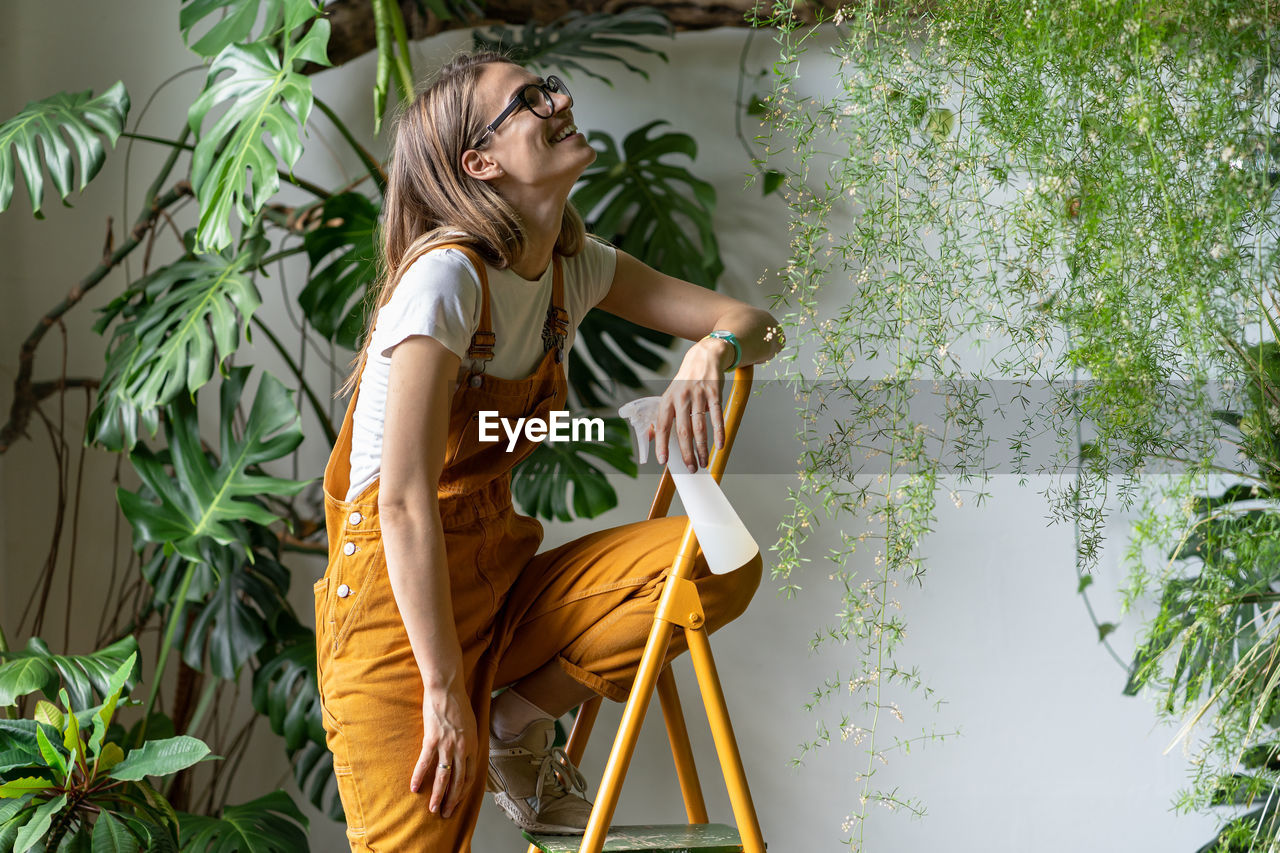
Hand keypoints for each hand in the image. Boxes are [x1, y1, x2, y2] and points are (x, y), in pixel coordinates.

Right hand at [411, 681, 477, 818]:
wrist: (447, 688)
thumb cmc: (458, 704)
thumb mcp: (471, 725)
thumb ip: (468, 742)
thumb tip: (464, 756)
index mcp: (473, 745)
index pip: (470, 776)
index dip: (463, 792)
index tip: (457, 802)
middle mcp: (462, 748)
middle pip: (458, 780)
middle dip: (452, 800)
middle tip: (445, 814)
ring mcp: (447, 744)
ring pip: (443, 776)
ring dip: (438, 795)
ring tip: (433, 809)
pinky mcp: (432, 739)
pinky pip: (425, 762)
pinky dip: (419, 776)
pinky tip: (414, 788)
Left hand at [655, 338, 727, 472]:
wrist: (703, 358)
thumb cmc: (685, 382)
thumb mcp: (669, 396)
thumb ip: (660, 417)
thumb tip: (649, 437)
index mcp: (667, 401)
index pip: (661, 426)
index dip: (661, 445)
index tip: (663, 461)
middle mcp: (681, 399)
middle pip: (682, 431)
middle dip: (686, 453)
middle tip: (690, 468)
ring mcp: (698, 396)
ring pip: (700, 427)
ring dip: (702, 448)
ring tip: (703, 462)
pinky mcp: (714, 394)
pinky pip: (717, 416)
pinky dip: (719, 432)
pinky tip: (719, 445)